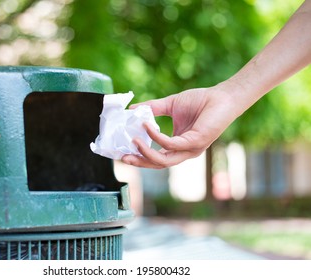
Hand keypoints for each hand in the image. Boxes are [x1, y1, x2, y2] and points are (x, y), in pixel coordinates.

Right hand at [121, 86, 239, 168]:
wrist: (222, 96)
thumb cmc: (200, 101)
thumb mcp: (170, 105)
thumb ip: (152, 109)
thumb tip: (132, 109)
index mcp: (178, 146)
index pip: (157, 157)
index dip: (140, 157)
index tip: (124, 152)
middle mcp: (184, 151)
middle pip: (158, 164)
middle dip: (140, 162)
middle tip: (123, 157)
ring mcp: (191, 149)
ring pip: (164, 160)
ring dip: (146, 153)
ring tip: (132, 141)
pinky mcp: (196, 142)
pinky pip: (172, 144)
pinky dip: (157, 137)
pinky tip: (147, 126)